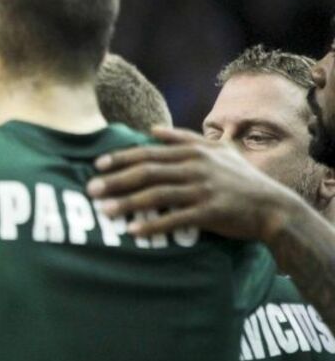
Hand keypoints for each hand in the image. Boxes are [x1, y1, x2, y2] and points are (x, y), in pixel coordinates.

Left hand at [86, 126, 301, 242]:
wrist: (272, 206)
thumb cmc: (240, 178)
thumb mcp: (217, 150)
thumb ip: (184, 138)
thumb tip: (153, 129)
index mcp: (194, 152)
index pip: (149, 153)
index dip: (121, 158)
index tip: (97, 165)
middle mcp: (196, 168)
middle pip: (147, 172)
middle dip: (116, 180)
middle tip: (90, 189)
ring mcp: (203, 190)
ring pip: (157, 195)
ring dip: (127, 204)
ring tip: (104, 211)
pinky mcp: (210, 212)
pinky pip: (175, 219)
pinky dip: (153, 226)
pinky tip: (132, 231)